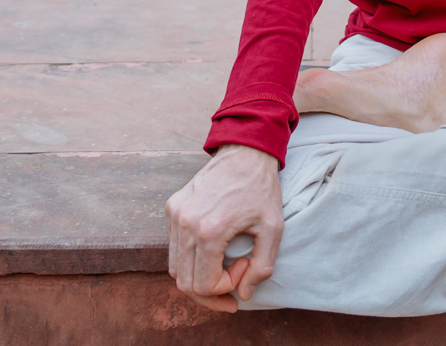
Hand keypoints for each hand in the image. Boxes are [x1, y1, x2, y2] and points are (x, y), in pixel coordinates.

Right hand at [165, 144, 283, 312]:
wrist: (246, 151)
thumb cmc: (262, 189)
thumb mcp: (274, 228)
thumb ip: (262, 267)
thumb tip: (244, 295)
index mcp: (209, 231)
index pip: (203, 285)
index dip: (226, 287)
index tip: (245, 267)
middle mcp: (185, 224)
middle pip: (184, 283)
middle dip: (210, 292)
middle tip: (234, 282)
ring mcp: (175, 214)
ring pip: (175, 267)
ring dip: (198, 276)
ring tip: (223, 266)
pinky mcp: (172, 207)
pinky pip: (174, 247)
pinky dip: (190, 258)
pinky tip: (212, 250)